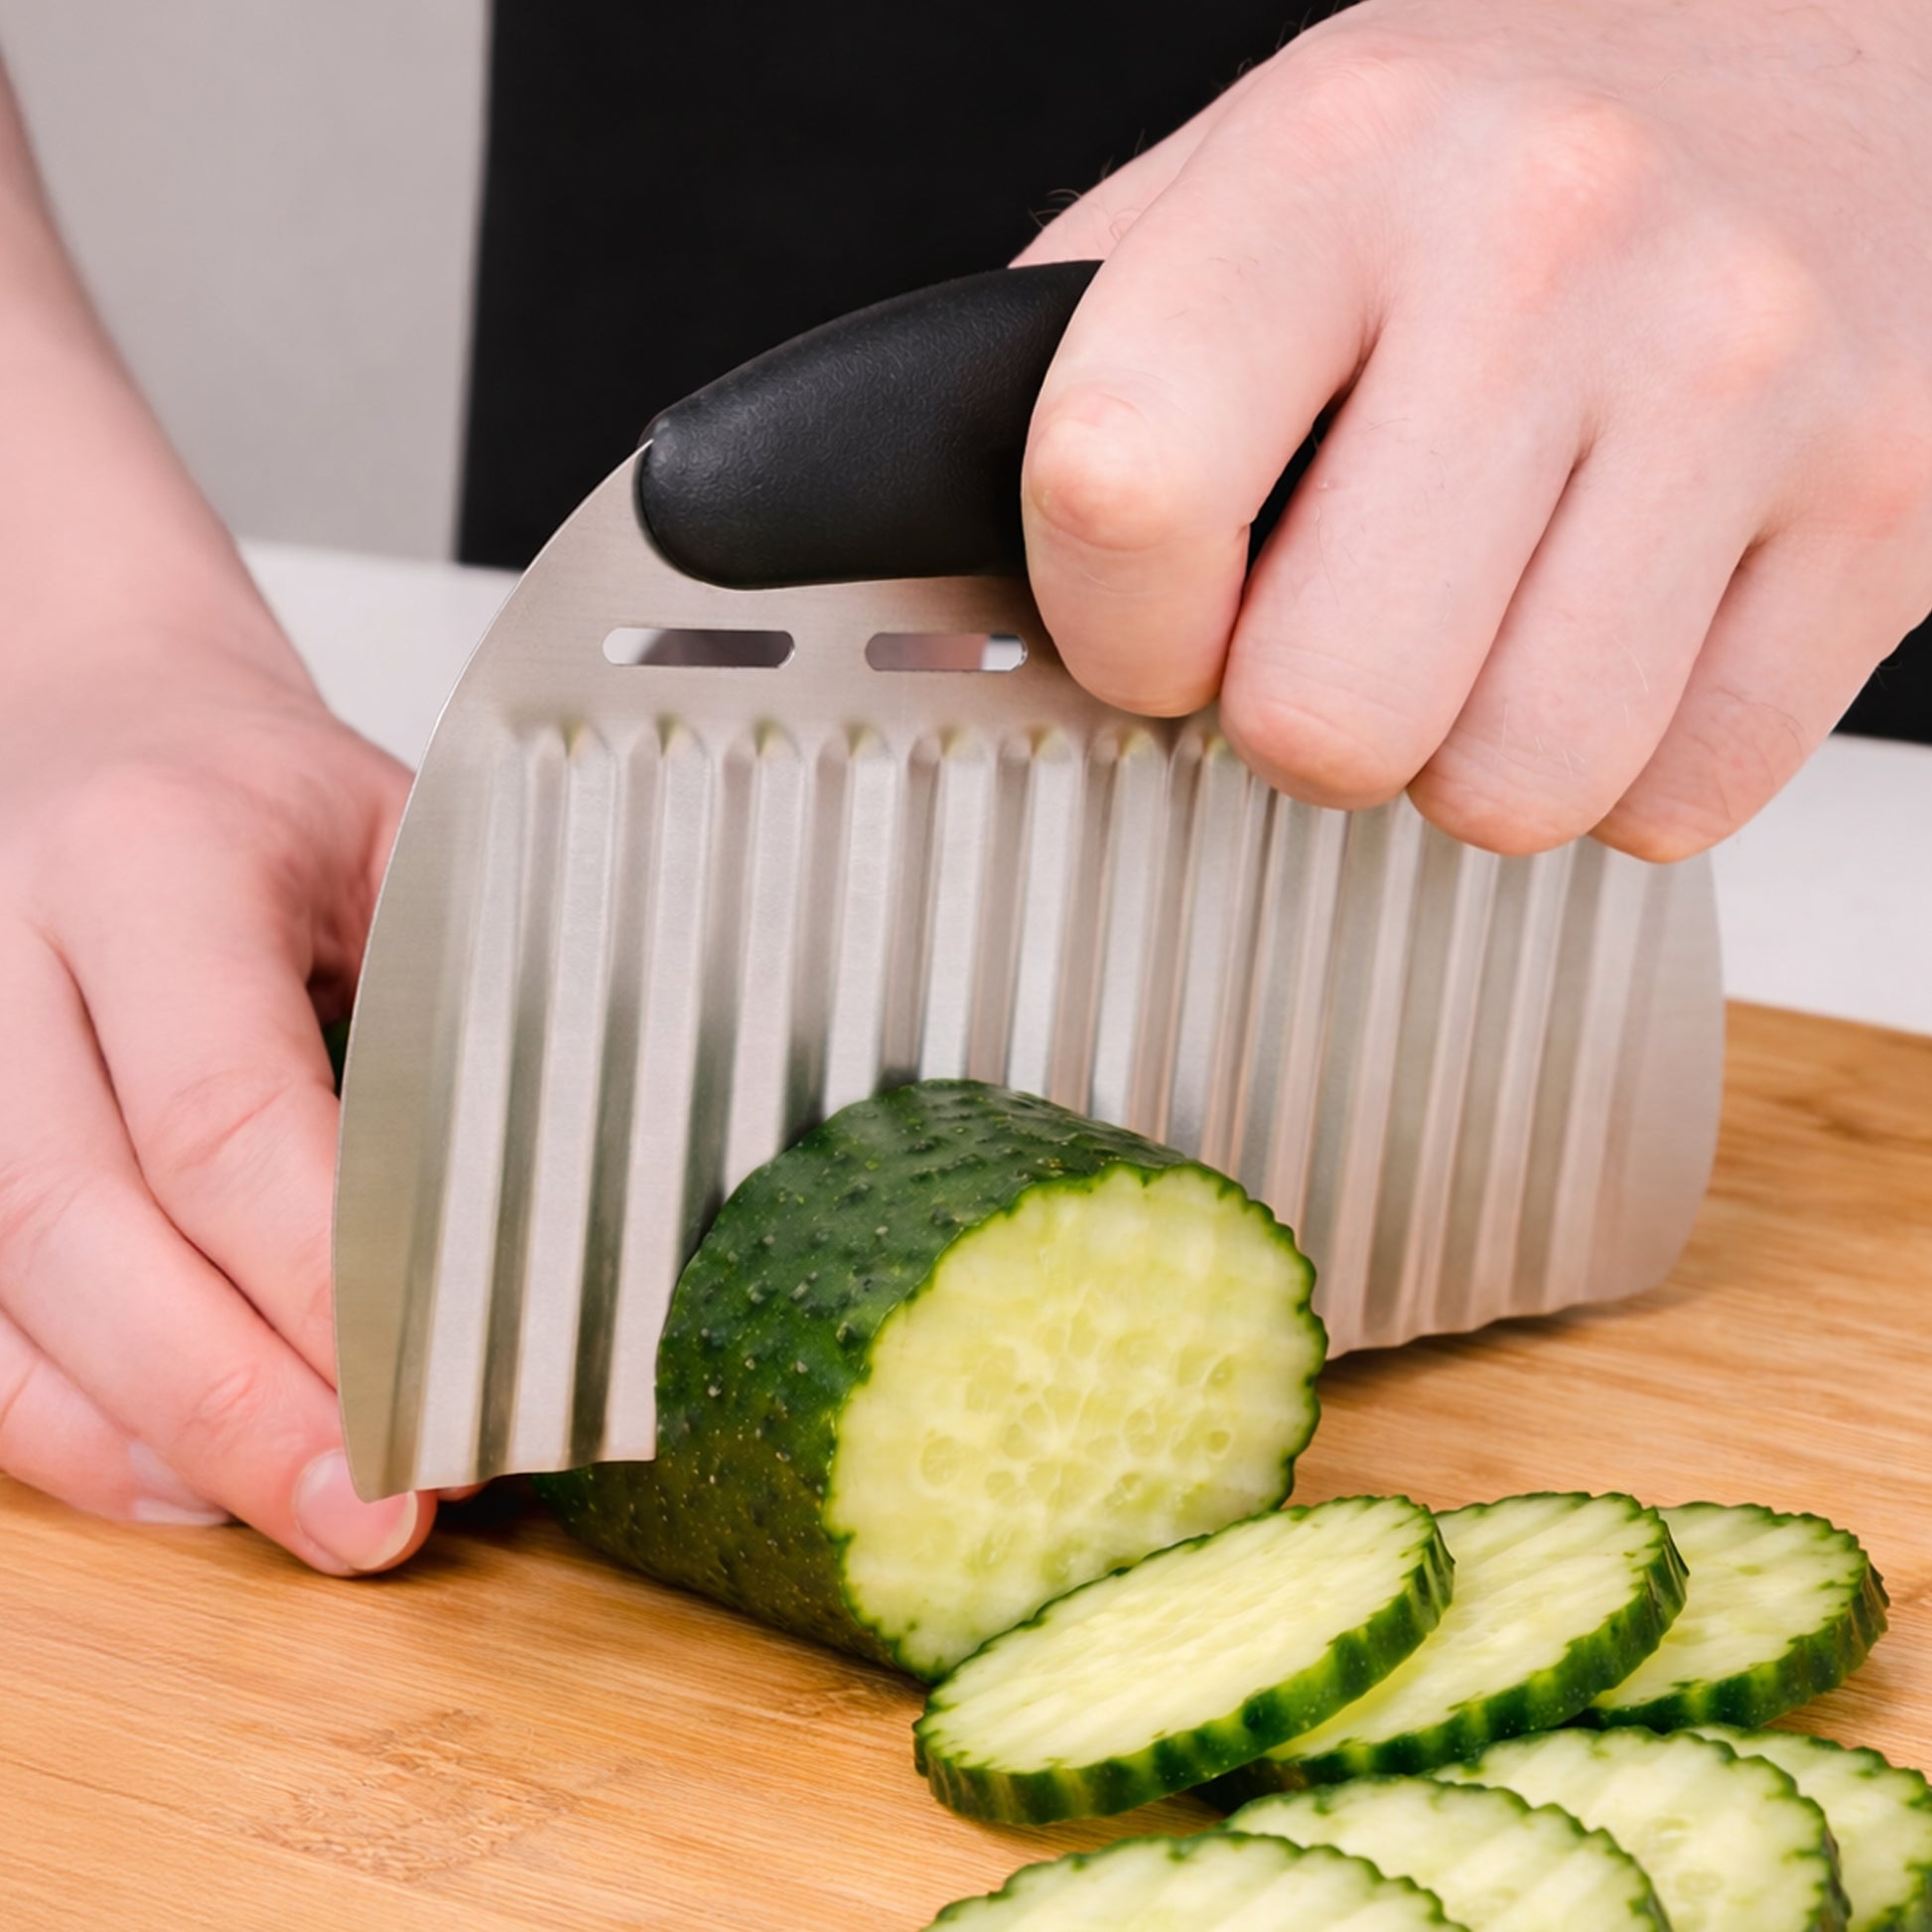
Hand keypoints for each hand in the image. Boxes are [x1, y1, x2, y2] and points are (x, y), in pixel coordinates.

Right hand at [0, 586, 437, 1572]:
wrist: (92, 720)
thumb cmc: (267, 795)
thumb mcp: (400, 841)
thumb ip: (464, 999)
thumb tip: (576, 1205)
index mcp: (147, 858)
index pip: (222, 1109)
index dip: (327, 1276)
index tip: (443, 1384)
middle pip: (78, 1227)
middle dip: (236, 1400)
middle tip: (379, 1511)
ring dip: (150, 1439)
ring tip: (305, 1516)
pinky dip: (61, 1426)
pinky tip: (181, 1475)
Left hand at [1017, 0, 1931, 856]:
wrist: (1842, 59)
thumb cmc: (1513, 151)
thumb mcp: (1268, 172)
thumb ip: (1101, 364)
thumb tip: (959, 587)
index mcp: (1336, 158)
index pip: (1122, 488)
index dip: (1115, 633)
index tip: (1158, 628)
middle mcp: (1552, 248)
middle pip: (1325, 717)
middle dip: (1306, 721)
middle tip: (1348, 623)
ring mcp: (1743, 379)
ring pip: (1510, 792)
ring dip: (1470, 753)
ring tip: (1499, 613)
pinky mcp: (1888, 507)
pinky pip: (1677, 803)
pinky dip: (1625, 763)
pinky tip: (1627, 623)